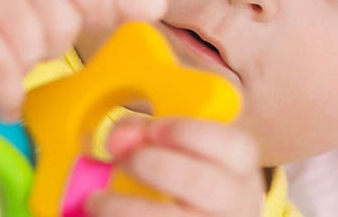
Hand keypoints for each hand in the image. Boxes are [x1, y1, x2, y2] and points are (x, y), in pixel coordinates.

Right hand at [0, 0, 166, 120]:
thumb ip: (108, 0)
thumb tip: (159, 4)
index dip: (85, 3)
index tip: (70, 13)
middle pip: (63, 23)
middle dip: (50, 44)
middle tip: (28, 41)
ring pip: (33, 49)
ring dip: (23, 67)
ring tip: (7, 58)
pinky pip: (3, 69)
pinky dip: (8, 94)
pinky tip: (7, 103)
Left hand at [87, 117, 264, 216]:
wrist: (197, 215)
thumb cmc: (182, 178)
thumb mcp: (171, 148)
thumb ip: (143, 131)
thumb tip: (117, 138)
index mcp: (239, 168)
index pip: (233, 144)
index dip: (188, 132)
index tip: (154, 129)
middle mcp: (236, 204)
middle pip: (204, 184)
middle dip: (154, 166)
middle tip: (122, 160)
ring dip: (127, 209)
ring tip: (98, 200)